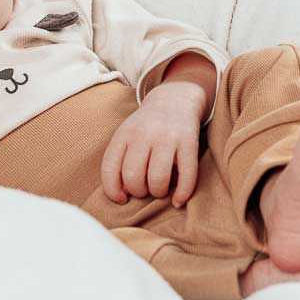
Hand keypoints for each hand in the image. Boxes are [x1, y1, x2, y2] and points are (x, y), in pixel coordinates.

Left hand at [100, 89, 202, 207]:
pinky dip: (182, 194)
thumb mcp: (127, 136)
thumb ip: (119, 162)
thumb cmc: (146, 128)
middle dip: (139, 192)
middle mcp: (144, 134)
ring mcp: (167, 137)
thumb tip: (123, 194)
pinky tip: (178, 200)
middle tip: (145, 190)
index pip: (110, 168)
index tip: (121, 199)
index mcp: (124, 134)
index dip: (113, 191)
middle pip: (133, 176)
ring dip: (158, 192)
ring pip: (158, 179)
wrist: (175, 99)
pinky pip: (187, 175)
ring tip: (160, 190)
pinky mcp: (189, 142)